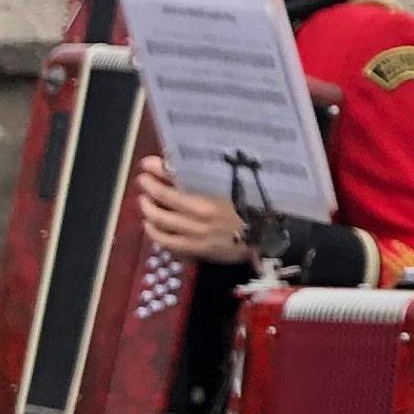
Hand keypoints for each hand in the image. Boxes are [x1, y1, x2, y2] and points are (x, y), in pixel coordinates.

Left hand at [131, 156, 254, 263]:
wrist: (269, 234)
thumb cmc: (255, 204)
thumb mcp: (234, 184)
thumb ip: (209, 175)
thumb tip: (183, 162)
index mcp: (212, 194)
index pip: (176, 178)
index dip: (157, 170)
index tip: (147, 164)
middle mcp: (201, 214)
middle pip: (164, 200)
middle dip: (149, 187)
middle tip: (143, 180)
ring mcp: (198, 234)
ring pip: (161, 222)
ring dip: (148, 210)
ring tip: (144, 202)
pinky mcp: (199, 250)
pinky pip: (169, 243)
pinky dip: (155, 234)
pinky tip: (152, 226)